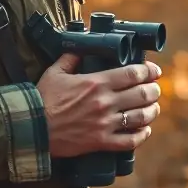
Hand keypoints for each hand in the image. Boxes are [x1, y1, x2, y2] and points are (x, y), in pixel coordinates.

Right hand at [36, 54, 161, 158]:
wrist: (32, 129)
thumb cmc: (42, 99)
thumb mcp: (55, 72)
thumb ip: (71, 57)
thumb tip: (81, 45)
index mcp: (96, 83)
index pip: (133, 74)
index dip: (149, 71)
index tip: (154, 70)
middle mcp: (105, 103)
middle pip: (142, 94)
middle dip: (154, 90)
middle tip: (155, 88)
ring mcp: (105, 124)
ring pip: (141, 117)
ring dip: (152, 111)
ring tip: (154, 107)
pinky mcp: (101, 142)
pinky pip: (129, 141)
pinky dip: (141, 135)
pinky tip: (145, 130)